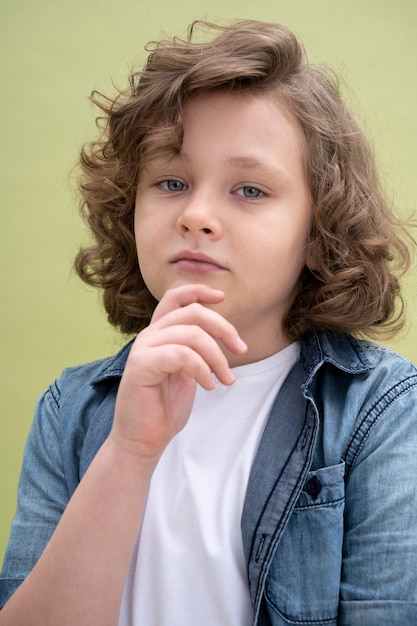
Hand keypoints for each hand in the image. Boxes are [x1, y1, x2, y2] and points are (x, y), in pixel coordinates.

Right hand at [110, 284, 246, 462]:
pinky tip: (209, 386)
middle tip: (241, 349)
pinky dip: (202, 369)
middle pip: (192, 312)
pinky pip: (181, 355)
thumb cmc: (165, 407)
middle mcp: (149, 336)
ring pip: (191, 334)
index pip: (175, 298)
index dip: (198, 291)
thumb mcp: (187, 371)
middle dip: (223, 328)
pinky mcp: (141, 366)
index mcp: (159, 333)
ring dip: (217, 356)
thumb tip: (222, 331)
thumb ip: (195, 348)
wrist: (143, 440)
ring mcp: (143, 349)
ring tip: (226, 379)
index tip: (223, 297)